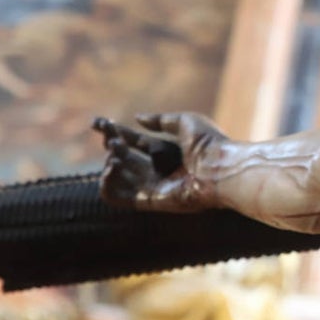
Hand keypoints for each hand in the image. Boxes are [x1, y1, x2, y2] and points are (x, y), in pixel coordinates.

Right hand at [93, 113, 227, 211]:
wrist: (220, 169)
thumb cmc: (209, 143)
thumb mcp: (185, 122)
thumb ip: (160, 120)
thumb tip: (137, 118)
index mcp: (167, 151)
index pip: (135, 142)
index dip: (117, 132)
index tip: (98, 123)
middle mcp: (159, 169)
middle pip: (125, 158)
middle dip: (112, 146)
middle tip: (111, 139)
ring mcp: (154, 186)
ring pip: (119, 178)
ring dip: (109, 166)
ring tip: (115, 157)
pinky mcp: (150, 201)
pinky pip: (119, 198)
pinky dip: (107, 186)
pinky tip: (110, 169)